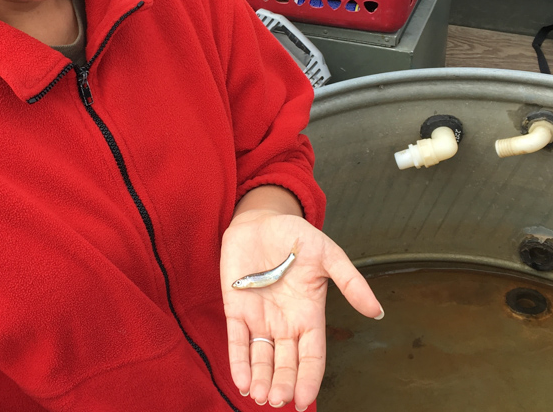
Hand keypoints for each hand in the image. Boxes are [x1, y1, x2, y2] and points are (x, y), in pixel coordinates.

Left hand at [220, 209, 381, 409]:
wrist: (261, 219)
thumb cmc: (295, 236)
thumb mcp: (328, 255)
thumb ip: (350, 282)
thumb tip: (377, 311)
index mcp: (309, 315)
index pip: (312, 356)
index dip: (309, 378)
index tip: (305, 400)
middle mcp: (284, 323)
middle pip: (286, 363)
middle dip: (283, 383)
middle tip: (278, 400)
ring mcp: (259, 318)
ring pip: (261, 357)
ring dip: (261, 378)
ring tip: (261, 397)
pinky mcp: (236, 308)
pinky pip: (237, 340)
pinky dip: (239, 361)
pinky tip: (241, 381)